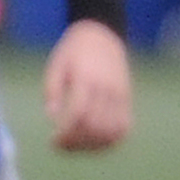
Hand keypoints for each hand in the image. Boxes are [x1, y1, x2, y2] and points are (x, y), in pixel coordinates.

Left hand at [43, 21, 133, 151]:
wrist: (102, 34)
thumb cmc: (73, 51)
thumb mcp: (56, 66)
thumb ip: (52, 91)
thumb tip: (52, 117)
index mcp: (87, 78)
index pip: (80, 113)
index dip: (67, 133)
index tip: (52, 141)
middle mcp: (107, 88)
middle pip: (96, 126)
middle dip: (76, 142)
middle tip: (60, 146)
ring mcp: (121, 94)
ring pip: (112, 130)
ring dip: (93, 146)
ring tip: (75, 146)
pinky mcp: (127, 98)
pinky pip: (125, 126)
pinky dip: (111, 140)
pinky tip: (94, 142)